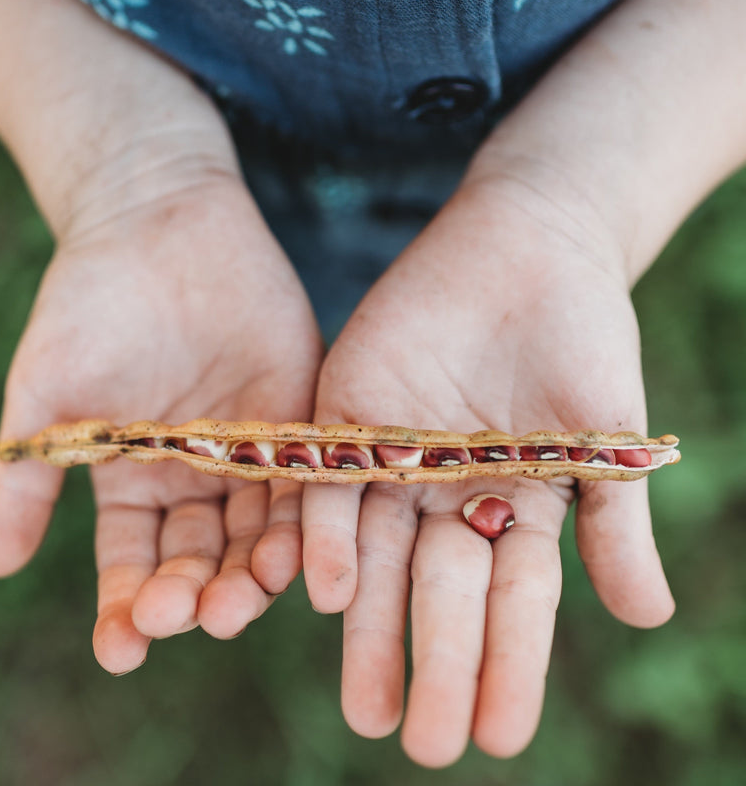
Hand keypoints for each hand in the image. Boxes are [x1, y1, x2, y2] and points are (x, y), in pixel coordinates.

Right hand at [0, 161, 321, 674]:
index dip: (126, 611)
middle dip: (197, 596)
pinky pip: (307, 479)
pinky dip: (303, 516)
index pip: (133, 566)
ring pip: (257, 533)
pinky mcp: (299, 417)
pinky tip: (300, 546)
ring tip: (247, 597)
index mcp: (136, 484)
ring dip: (254, 572)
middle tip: (197, 618)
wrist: (159, 224)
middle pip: (202, 561)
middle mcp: (198, 481)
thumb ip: (26, 478)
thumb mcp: (48, 394)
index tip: (122, 650)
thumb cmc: (90, 304)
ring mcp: (252, 453)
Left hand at [302, 176, 674, 765]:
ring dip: (370, 630)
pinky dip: (329, 535)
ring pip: (377, 556)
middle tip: (425, 746)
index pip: (510, 602)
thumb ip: (616, 522)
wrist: (528, 244)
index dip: (507, 668)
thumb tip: (650, 620)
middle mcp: (447, 495)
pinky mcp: (349, 415)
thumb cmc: (583, 334)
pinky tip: (329, 593)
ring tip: (366, 708)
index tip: (500, 739)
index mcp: (513, 505)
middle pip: (439, 592)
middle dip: (435, 665)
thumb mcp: (606, 431)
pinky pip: (332, 484)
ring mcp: (395, 459)